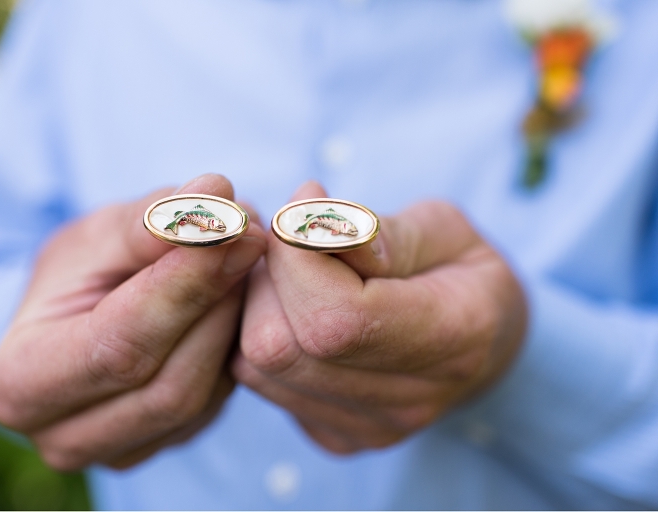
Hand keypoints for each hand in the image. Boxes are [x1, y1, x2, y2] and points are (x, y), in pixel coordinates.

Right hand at [0, 174, 266, 469]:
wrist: (89, 306)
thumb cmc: (87, 265)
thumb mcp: (105, 231)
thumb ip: (152, 220)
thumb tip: (214, 195)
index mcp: (22, 380)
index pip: (121, 344)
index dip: (185, 285)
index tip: (236, 228)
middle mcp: (63, 435)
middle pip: (169, 385)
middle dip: (218, 307)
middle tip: (250, 239)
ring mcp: (118, 452)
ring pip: (203, 399)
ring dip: (233, 325)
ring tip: (240, 262)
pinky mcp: (164, 445)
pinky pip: (218, 404)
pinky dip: (233, 349)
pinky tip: (230, 303)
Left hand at [233, 182, 526, 453]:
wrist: (481, 343)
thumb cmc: (458, 268)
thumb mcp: (443, 227)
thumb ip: (379, 231)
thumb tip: (304, 225)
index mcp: (454, 339)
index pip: (336, 317)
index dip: (297, 256)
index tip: (302, 208)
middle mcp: (410, 402)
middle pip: (280, 345)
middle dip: (270, 276)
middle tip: (295, 239)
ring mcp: (369, 429)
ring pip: (256, 363)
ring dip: (258, 303)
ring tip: (297, 272)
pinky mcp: (335, 436)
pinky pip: (259, 380)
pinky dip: (259, 331)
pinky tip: (294, 308)